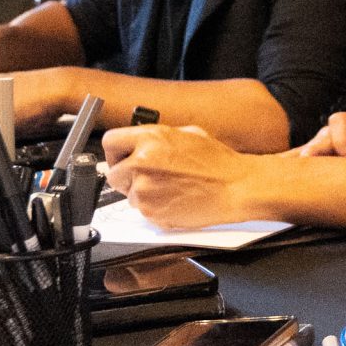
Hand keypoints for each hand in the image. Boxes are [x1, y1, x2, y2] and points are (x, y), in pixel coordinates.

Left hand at [102, 123, 256, 229]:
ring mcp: (144, 189)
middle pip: (113, 173)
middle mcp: (142, 162)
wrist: (236, 188)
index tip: (122, 158)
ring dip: (142, 193)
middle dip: (126, 176)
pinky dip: (154, 207)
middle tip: (146, 177)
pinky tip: (174, 199)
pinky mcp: (151, 211)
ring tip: (169, 188)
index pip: (110, 142)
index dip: (116, 152)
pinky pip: (142, 210)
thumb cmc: (218, 163)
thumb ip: (157, 138)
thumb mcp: (187, 134)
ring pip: (128, 194)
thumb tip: (141, 142)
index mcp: (150, 138)